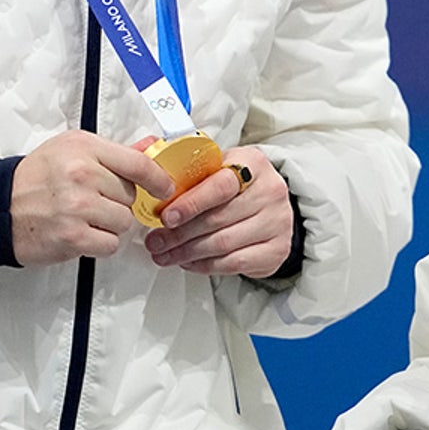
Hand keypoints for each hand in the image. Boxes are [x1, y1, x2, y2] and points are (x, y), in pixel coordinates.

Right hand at [9, 131, 172, 265]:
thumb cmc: (37, 178)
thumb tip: (153, 147)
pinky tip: (83, 233)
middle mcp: (81, 174)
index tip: (164, 188)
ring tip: (86, 217)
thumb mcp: (73, 150)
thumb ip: (116, 152)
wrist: (0, 207)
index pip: (138, 163)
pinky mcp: (73, 236)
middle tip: (94, 200)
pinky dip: (101, 243)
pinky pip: (111, 244)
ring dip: (111, 224)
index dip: (159, 178)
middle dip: (118, 201)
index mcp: (84, 148)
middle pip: (131, 195)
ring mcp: (77, 206)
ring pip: (124, 221)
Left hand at [143, 145, 292, 276]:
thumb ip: (193, 172)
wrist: (272, 209)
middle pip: (218, 218)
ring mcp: (277, 222)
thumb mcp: (221, 168)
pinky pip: (233, 263)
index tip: (166, 216)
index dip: (191, 203)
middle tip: (156, 240)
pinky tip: (188, 261)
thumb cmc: (240, 188)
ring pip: (223, 244)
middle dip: (179, 233)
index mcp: (253, 164)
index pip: (221, 185)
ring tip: (165, 253)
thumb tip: (151, 174)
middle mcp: (270, 192)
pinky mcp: (276, 250)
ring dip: (187, 252)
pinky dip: (204, 265)